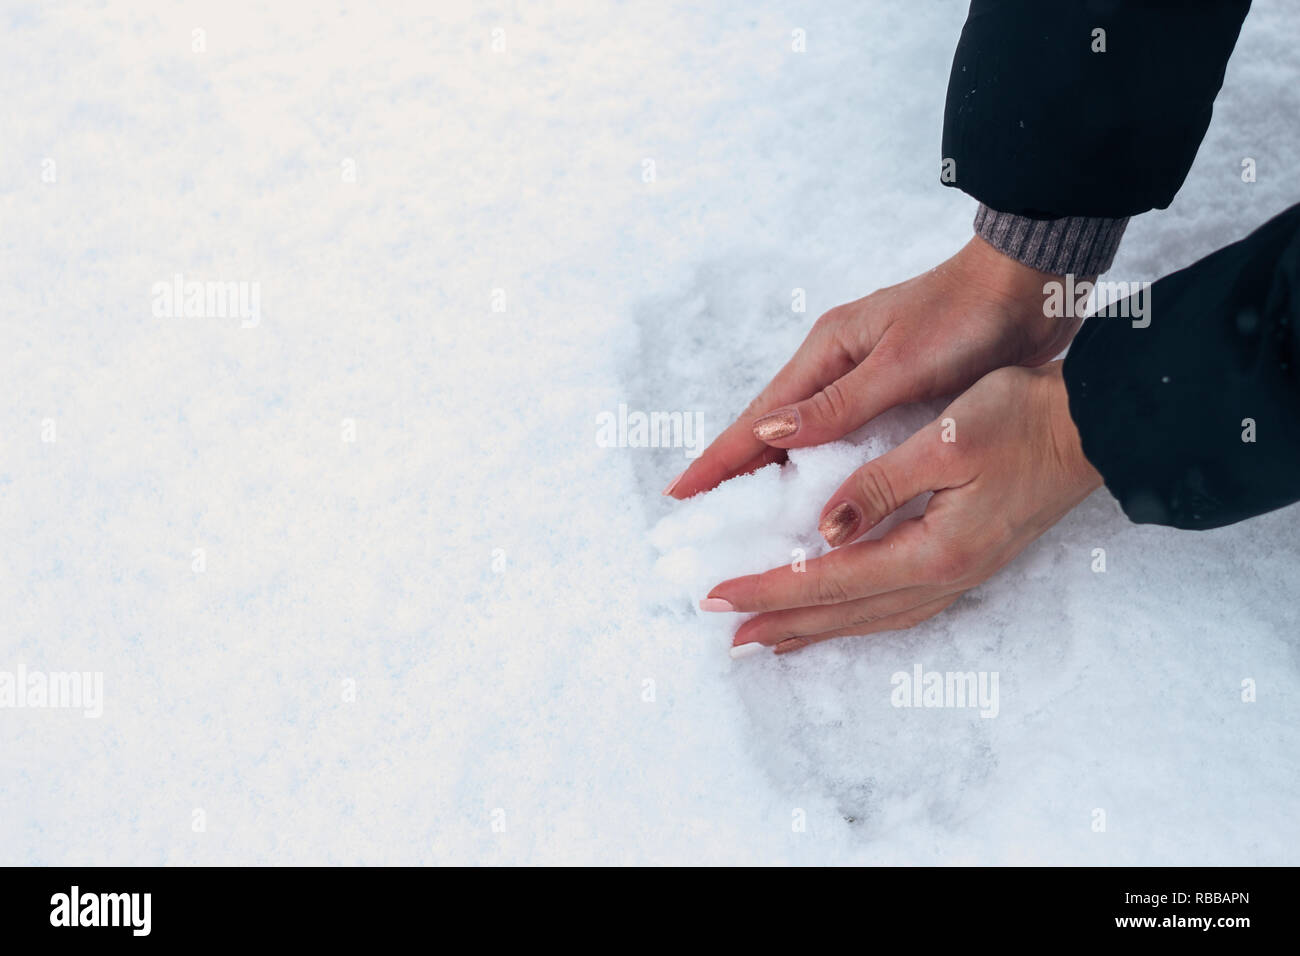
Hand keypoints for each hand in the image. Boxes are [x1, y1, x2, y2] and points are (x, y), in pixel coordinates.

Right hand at [664, 236, 1080, 497]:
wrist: (1026, 288)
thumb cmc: (966, 319)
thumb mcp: (899, 366)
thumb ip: (836, 406)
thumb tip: (766, 433)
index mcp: (826, 352)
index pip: (759, 419)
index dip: (719, 461)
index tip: (680, 495)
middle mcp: (835, 367)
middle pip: (771, 430)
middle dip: (735, 474)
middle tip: (703, 519)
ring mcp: (862, 381)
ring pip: (804, 439)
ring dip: (775, 476)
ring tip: (746, 520)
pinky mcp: (893, 395)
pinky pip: (840, 441)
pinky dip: (820, 471)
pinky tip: (817, 498)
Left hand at [703, 361, 1102, 654]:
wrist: (1092, 428)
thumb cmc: (1021, 420)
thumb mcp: (945, 441)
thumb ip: (880, 486)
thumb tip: (824, 529)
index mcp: (933, 549)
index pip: (830, 579)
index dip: (770, 589)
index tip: (719, 597)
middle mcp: (946, 576)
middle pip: (848, 612)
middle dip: (783, 622)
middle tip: (728, 634)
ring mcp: (961, 575)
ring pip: (873, 617)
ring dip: (819, 628)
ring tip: (773, 637)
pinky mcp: (968, 563)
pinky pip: (898, 607)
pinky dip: (858, 615)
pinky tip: (843, 613)